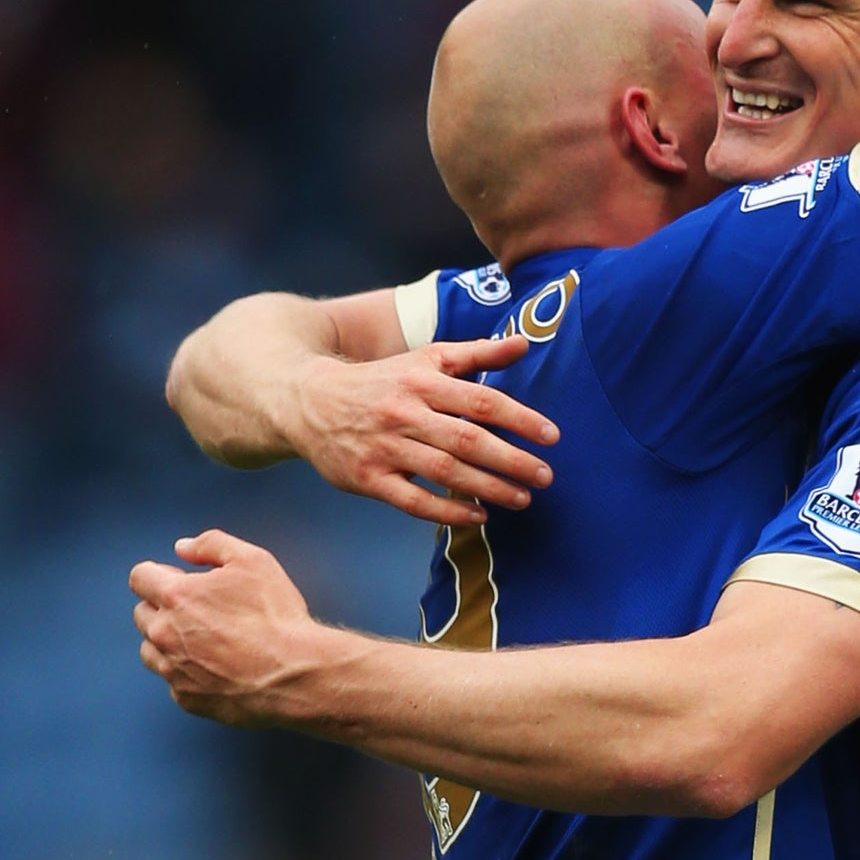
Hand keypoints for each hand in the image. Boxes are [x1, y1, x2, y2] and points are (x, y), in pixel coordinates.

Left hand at [131, 530, 335, 726]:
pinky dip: (186, 671)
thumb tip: (182, 547)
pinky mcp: (185, 698)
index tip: (179, 579)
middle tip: (200, 609)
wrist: (293, 674)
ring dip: (167, 641)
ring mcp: (172, 669)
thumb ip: (212, 544)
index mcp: (176, 596)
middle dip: (163, 606)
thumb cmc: (276, 616)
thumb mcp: (253, 561)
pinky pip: (173, 679)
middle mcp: (164, 633)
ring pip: (150, 650)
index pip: (139, 577)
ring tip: (205, 640)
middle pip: (141, 614)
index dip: (159, 573)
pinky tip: (217, 666)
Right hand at [286, 336, 558, 524]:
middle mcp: (405, 413)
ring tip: (523, 498)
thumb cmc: (381, 380)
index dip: (520, 419)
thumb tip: (524, 343)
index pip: (482, 400)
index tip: (552, 436)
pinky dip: (448, 510)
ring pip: (445, 470)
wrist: (308, 400)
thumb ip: (476, 353)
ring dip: (488, 487)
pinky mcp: (367, 478)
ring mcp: (385, 447)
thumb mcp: (425, 358)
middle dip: (512, 459)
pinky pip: (413, 501)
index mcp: (423, 380)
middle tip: (546, 476)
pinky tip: (478, 516)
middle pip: (468, 439)